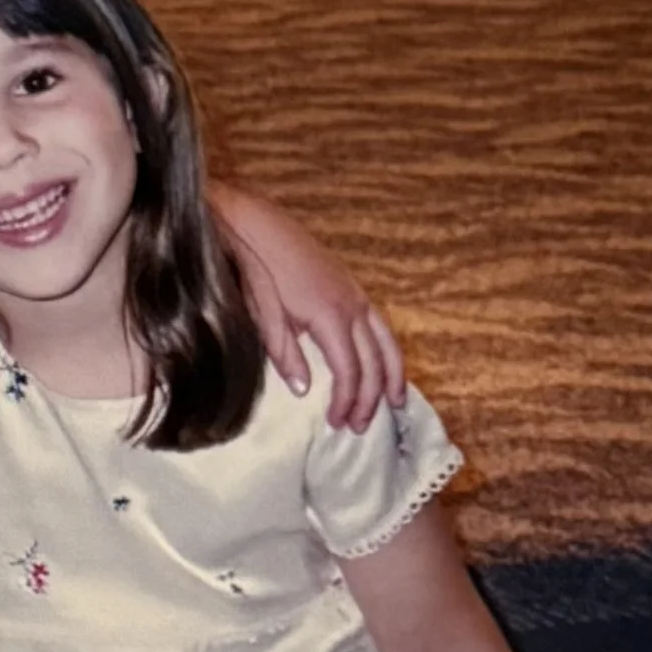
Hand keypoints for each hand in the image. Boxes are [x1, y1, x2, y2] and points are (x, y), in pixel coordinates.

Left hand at [214, 186, 402, 430]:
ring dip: (391, 375)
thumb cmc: (257, 270)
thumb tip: (303, 391)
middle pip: (372, 361)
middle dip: (369, 397)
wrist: (258, 225)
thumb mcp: (264, 315)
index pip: (350, 370)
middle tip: (359, 426)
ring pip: (385, 342)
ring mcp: (355, 294)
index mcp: (330, 316)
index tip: (337, 422)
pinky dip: (386, 349)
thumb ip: (285, 354)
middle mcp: (351, 305)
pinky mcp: (351, 286)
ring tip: (395, 403)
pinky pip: (379, 325)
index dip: (346, 400)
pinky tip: (382, 363)